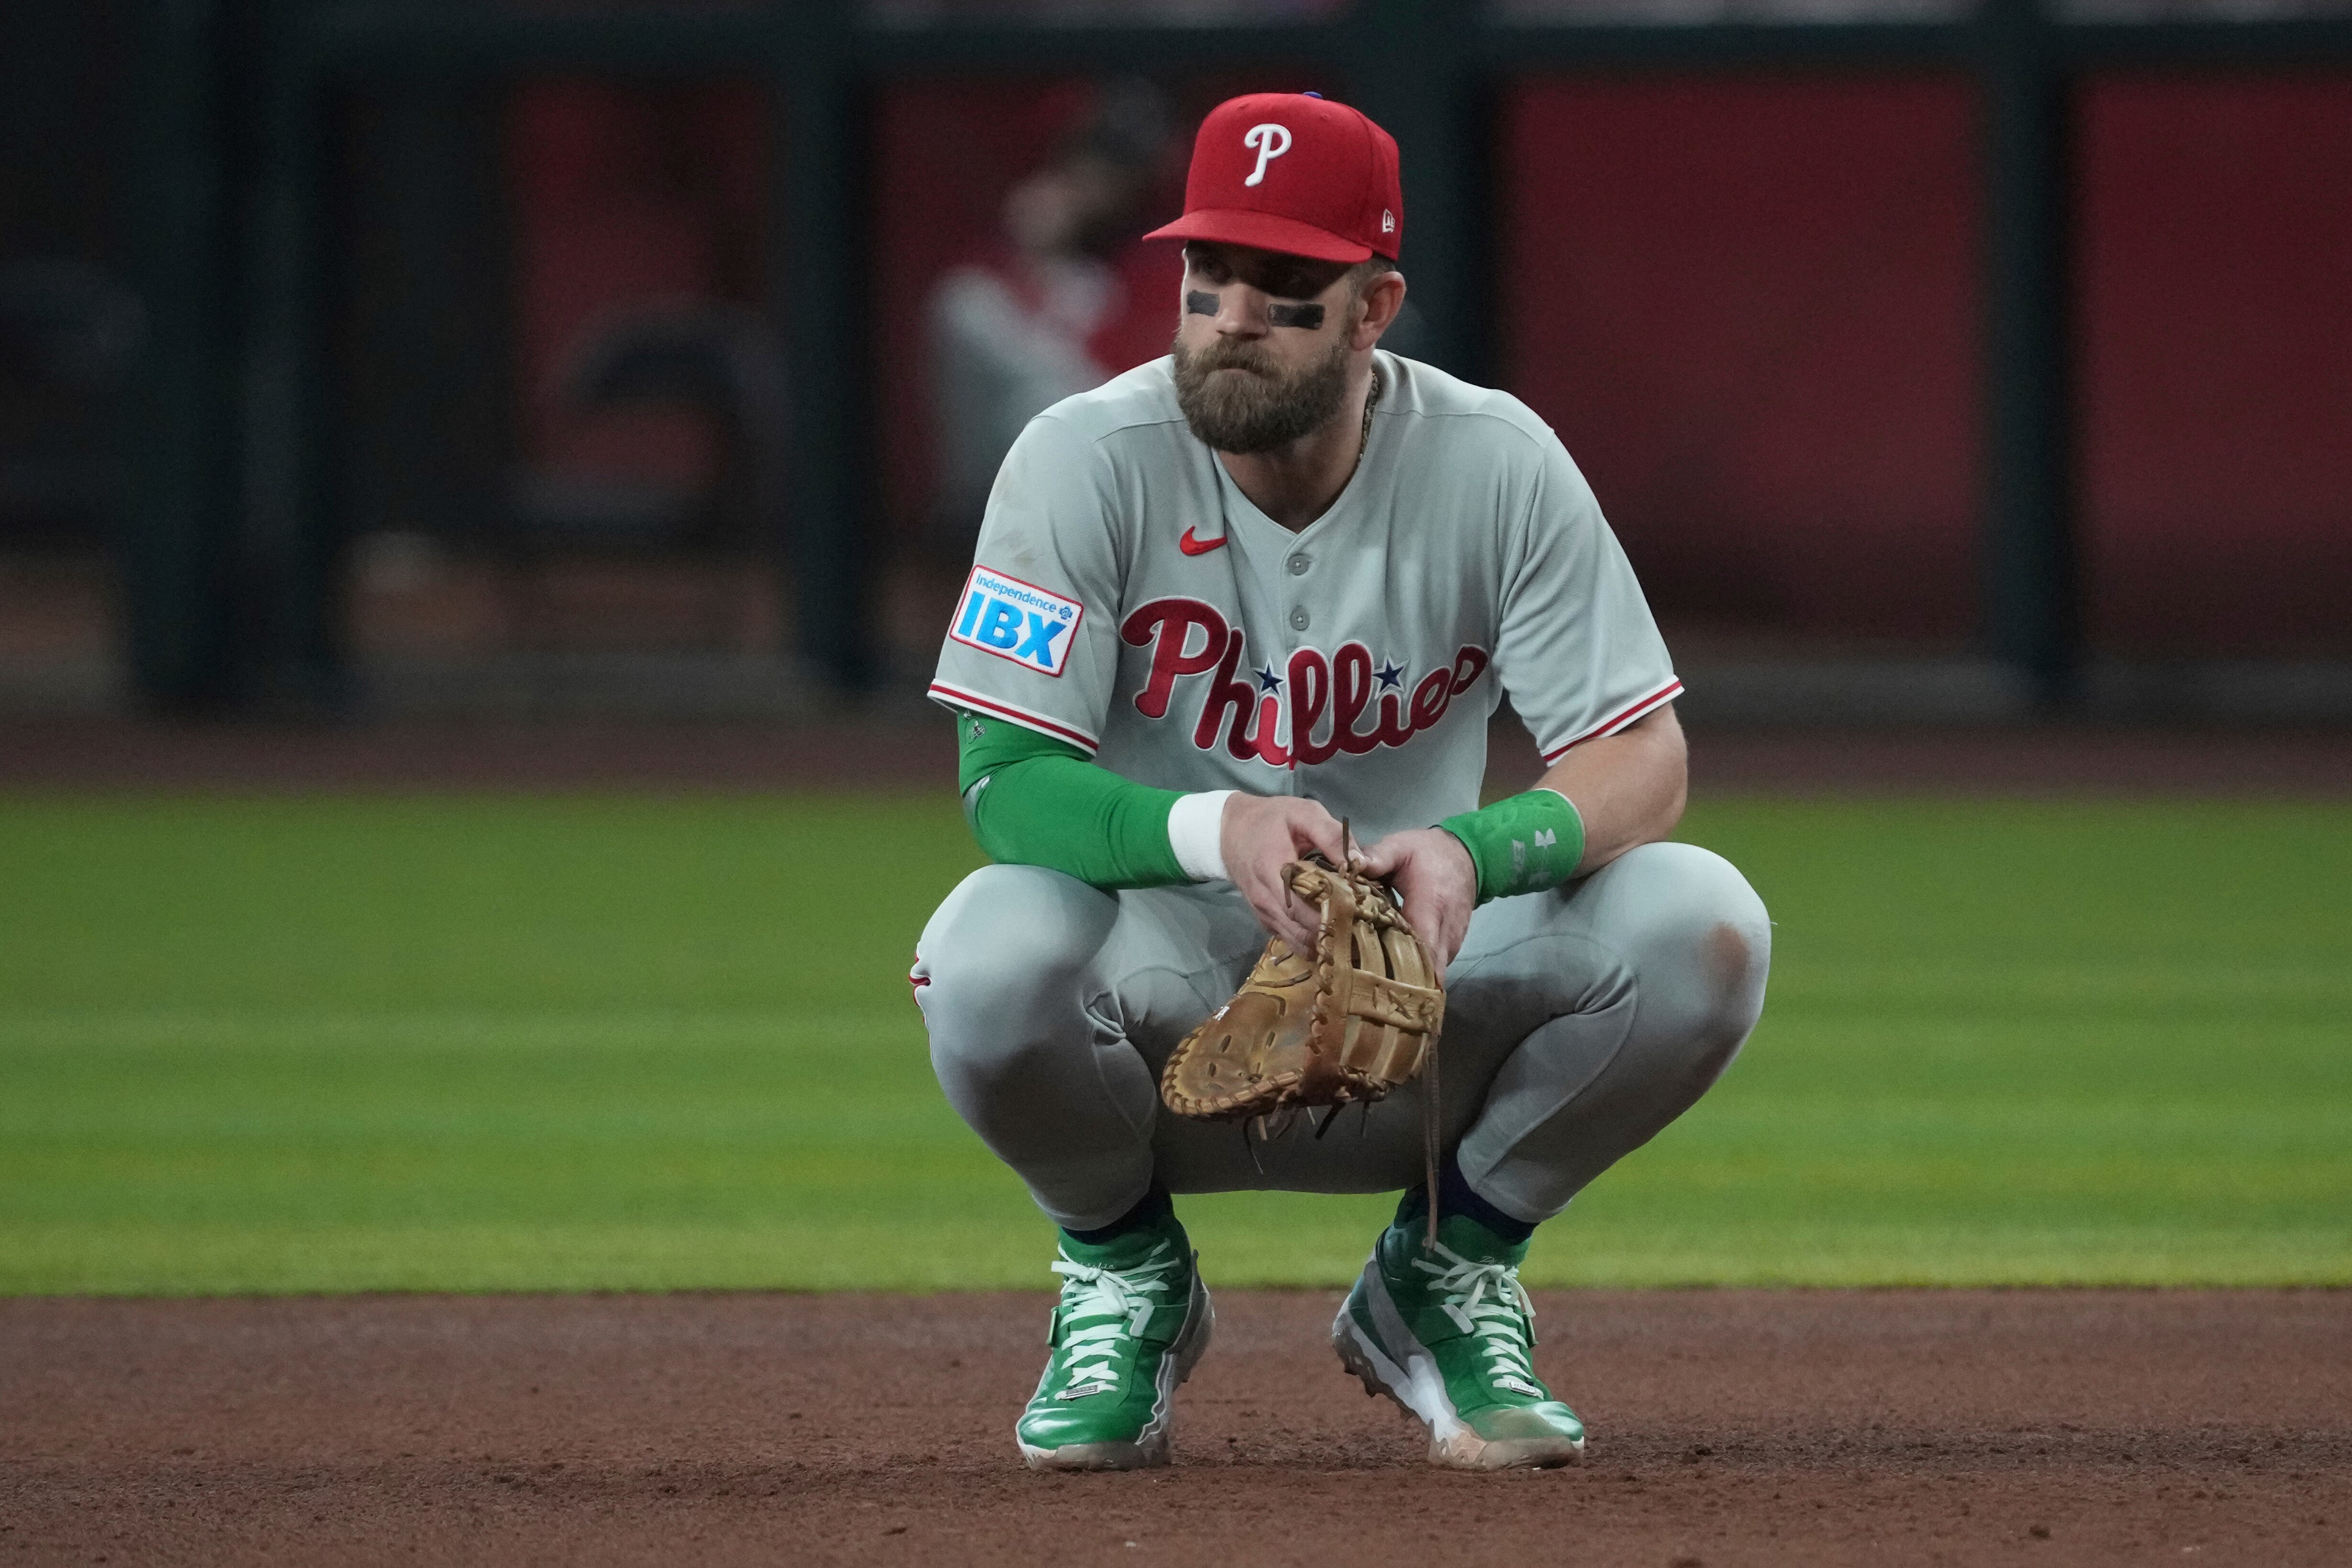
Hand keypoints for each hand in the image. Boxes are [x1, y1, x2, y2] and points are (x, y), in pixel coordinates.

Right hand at [1221, 794, 1353, 952]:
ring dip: (1323, 942)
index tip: (1360, 913)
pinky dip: (1310, 942)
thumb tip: (1360, 862)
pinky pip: (1289, 939)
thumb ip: (1332, 835)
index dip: (1332, 914)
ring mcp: (1263, 912)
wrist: (1230, 830)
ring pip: (1296, 940)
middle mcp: (1265, 898)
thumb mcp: (1303, 813)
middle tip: (1363, 928)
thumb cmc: (1271, 819)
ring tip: (1352, 935)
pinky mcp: (1265, 919)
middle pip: (1302, 929)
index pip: (1303, 906)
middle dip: (1333, 932)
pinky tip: (1331, 935)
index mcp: (1273, 870)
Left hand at [1359, 827, 1475, 975]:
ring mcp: (1452, 943)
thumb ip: (1377, 857)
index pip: (1422, 946)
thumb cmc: (1429, 853)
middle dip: (1397, 980)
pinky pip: (1433, 968)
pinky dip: (1414, 971)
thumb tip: (1349, 865)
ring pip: (1429, 973)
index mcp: (1432, 904)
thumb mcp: (1401, 847)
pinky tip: (1390, 967)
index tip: (1373, 978)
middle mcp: (1446, 931)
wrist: (1467, 856)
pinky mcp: (1452, 948)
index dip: (1401, 968)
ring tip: (1372, 976)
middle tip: (1364, 984)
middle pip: (1425, 969)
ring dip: (1405, 977)